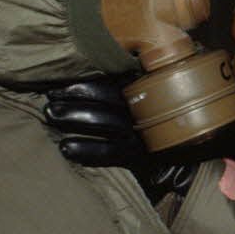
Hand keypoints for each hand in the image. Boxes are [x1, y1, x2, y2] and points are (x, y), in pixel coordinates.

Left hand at [44, 77, 195, 201]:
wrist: (185, 159)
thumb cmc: (153, 124)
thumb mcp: (142, 101)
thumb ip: (122, 88)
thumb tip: (85, 74)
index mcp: (142, 94)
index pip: (110, 85)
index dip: (82, 86)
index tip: (57, 87)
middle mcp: (142, 113)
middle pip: (104, 101)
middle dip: (73, 101)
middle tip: (49, 104)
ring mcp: (141, 135)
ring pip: (104, 123)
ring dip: (73, 118)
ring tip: (51, 116)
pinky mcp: (138, 158)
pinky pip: (109, 153)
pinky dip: (86, 150)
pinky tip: (65, 148)